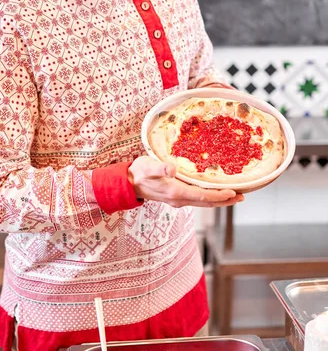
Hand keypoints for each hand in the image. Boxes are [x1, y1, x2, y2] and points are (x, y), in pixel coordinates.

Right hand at [128, 156, 243, 207]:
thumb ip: (160, 167)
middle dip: (225, 200)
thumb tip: (173, 168)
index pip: (202, 196)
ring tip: (234, 196)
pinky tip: (215, 192)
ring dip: (219, 200)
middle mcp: (179, 199)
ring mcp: (178, 200)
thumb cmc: (139, 172)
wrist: (128, 183)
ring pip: (203, 202)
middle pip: (207, 202)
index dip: (218, 195)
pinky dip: (210, 197)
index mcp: (175, 192)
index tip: (233, 193)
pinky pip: (198, 199)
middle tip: (242, 196)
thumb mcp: (148, 166)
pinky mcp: (177, 197)